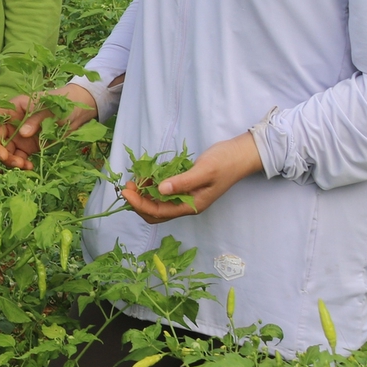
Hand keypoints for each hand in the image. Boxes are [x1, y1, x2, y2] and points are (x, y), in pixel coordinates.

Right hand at [0, 84, 97, 169]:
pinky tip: (29, 167)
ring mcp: (18, 137)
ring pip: (4, 151)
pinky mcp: (26, 148)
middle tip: (6, 159)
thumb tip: (22, 134)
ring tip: (22, 166)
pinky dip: (19, 165)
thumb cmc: (62, 104)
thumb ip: (35, 119)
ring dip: (8, 161)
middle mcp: (11, 123)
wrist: (77, 113)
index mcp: (13, 109)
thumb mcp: (50, 108)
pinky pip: (17, 158)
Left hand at [124, 132, 265, 222]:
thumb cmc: (225, 163)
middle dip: (138, 202)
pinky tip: (147, 175)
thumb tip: (161, 190)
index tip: (126, 191)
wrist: (241, 154)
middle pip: (155, 212)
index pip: (158, 212)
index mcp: (191, 206)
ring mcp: (186, 196)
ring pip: (158, 202)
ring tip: (134, 179)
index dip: (139, 204)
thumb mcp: (203, 171)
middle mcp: (187, 205)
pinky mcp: (185, 186)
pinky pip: (164, 191)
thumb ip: (183, 182)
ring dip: (144, 194)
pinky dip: (153, 185)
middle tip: (128, 185)